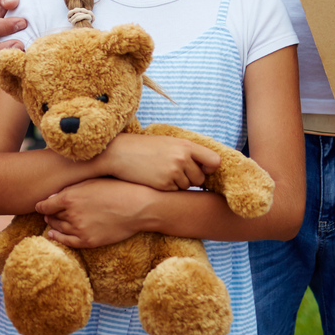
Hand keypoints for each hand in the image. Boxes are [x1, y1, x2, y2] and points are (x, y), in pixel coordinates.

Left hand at [37, 178, 149, 248]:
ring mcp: (80, 229)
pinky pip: (68, 242)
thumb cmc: (116, 188)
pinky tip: (53, 235)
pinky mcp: (89, 241)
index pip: (46, 204)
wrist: (137, 206)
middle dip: (48, 214)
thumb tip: (52, 197)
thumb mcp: (91, 182)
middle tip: (46, 212)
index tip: (39, 205)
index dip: (41, 205)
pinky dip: (58, 238)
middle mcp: (72, 214)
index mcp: (70, 197)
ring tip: (50, 221)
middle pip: (52, 216)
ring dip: (53, 224)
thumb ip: (71, 189)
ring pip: (59, 228)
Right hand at [93, 133, 221, 190]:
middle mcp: (182, 158)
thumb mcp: (168, 142)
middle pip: (200, 178)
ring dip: (178, 183)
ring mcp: (174, 172)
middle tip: (173, 170)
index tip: (203, 169)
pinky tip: (155, 178)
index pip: (214, 160)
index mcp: (185, 145)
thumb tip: (209, 166)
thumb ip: (187, 152)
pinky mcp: (164, 185)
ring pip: (187, 186)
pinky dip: (168, 188)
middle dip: (191, 178)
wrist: (120, 153)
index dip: (210, 167)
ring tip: (162, 171)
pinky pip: (175, 191)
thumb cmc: (145, 147)